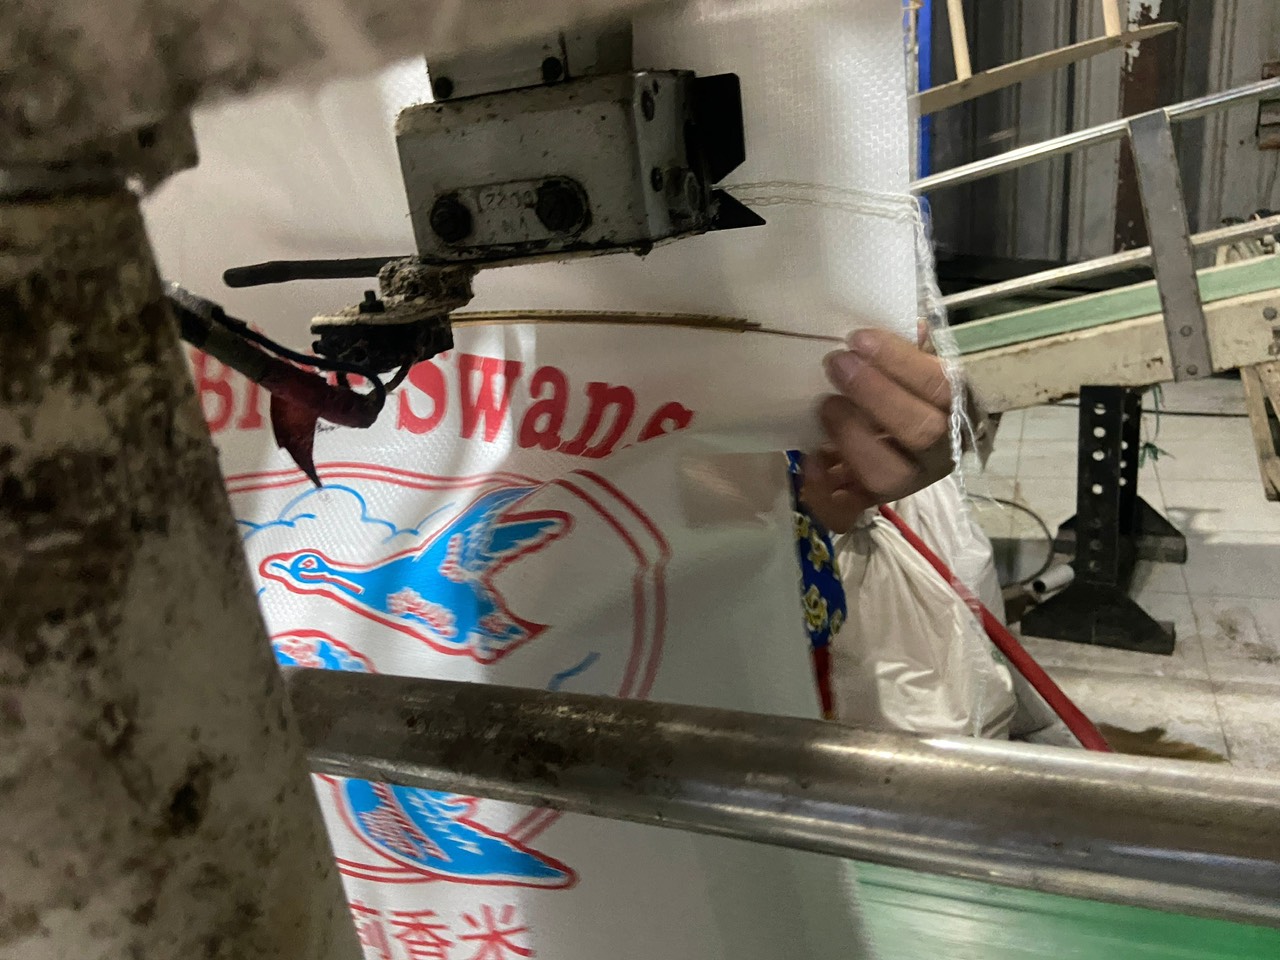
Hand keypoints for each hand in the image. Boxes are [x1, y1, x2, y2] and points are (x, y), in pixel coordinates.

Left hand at [801, 327, 954, 532]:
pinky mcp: (868, 502)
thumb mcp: (920, 363)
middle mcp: (937, 452)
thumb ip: (914, 347)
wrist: (912, 440)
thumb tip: (912, 322)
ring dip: (852, 439)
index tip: (858, 338)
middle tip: (835, 364)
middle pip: (920, 432)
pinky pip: (848, 512)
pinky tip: (810, 460)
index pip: (937, 385)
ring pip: (887, 476)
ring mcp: (904, 482)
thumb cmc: (913, 391)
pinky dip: (824, 493)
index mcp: (955, 409)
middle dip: (874, 395)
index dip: (897, 361)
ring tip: (825, 406)